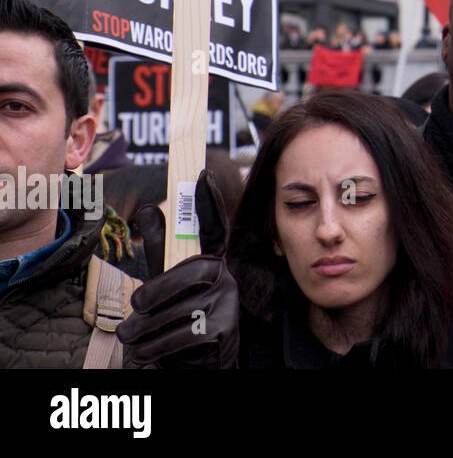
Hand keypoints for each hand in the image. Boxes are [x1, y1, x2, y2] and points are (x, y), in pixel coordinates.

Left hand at [117, 169, 239, 367]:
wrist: (194, 369)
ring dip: (146, 328)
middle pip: (192, 271)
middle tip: (135, 308)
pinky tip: (147, 352)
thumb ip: (159, 254)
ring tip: (134, 338)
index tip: (201, 174)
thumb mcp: (164, 289)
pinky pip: (179, 334)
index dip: (210, 203)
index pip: (215, 229)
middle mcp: (226, 279)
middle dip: (156, 292)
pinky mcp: (223, 332)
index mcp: (211, 264)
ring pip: (179, 308)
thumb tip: (151, 209)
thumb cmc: (174, 326)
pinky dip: (153, 347)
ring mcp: (228, 305)